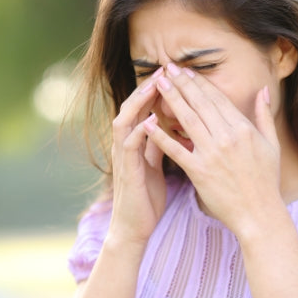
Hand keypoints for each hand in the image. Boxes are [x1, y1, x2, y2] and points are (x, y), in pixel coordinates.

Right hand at [108, 67, 166, 246]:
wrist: (134, 228)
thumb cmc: (147, 197)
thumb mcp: (156, 164)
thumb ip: (159, 144)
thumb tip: (171, 124)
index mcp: (135, 142)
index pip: (144, 108)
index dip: (157, 90)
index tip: (175, 73)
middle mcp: (125, 145)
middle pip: (132, 108)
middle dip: (147, 88)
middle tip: (164, 70)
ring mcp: (123, 158)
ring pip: (125, 121)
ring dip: (139, 103)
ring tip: (154, 87)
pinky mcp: (125, 172)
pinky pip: (129, 147)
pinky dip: (139, 132)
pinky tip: (151, 121)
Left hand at [144, 64, 282, 238]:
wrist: (259, 214)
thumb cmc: (266, 181)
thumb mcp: (271, 144)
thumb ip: (264, 115)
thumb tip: (263, 90)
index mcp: (243, 129)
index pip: (217, 99)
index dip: (199, 83)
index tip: (186, 71)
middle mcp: (227, 138)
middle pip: (200, 104)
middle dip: (181, 84)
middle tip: (166, 68)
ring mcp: (212, 154)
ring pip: (187, 120)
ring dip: (171, 99)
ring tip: (158, 84)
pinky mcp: (199, 172)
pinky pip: (176, 150)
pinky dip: (161, 136)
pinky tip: (148, 122)